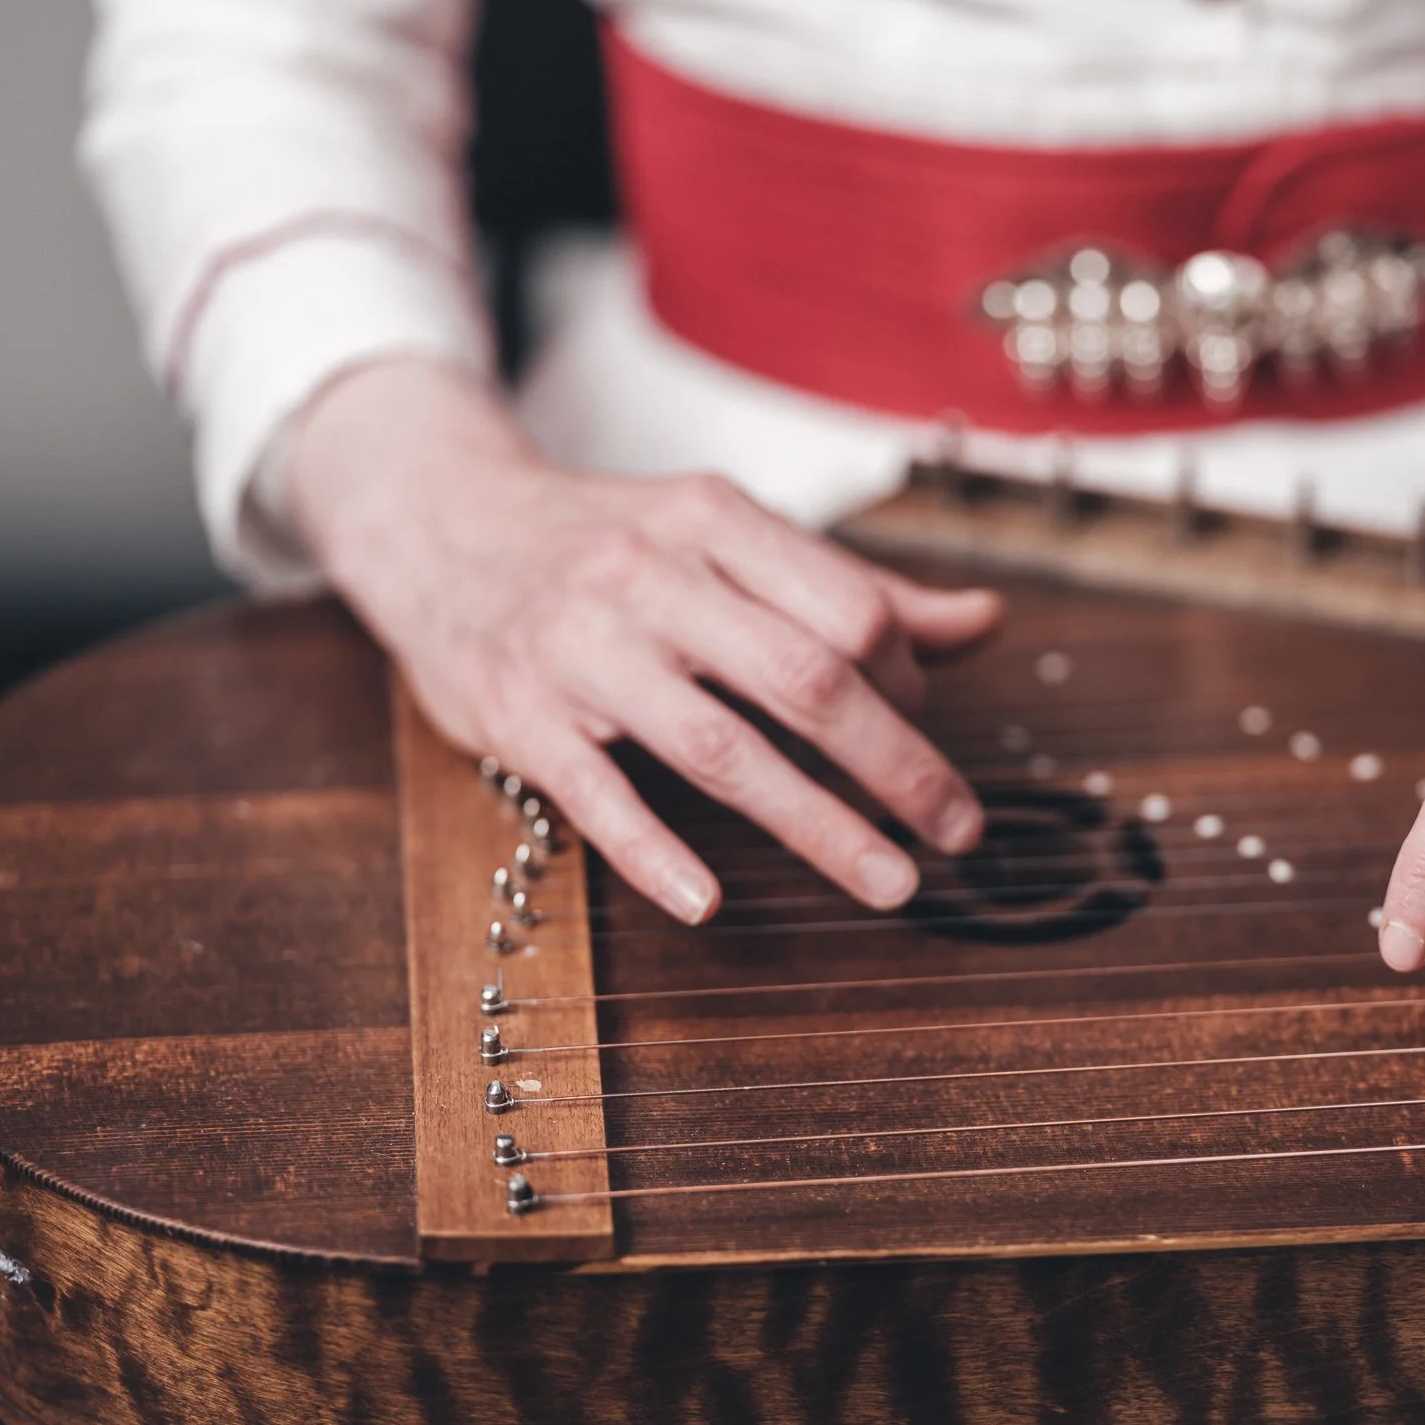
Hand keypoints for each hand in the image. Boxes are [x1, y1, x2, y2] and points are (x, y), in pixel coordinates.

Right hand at [287, 359, 1000, 923]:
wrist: (439, 523)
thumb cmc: (610, 544)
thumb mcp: (725, 538)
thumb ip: (853, 589)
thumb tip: (985, 622)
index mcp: (715, 522)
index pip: (847, 608)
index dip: (908, 679)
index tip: (925, 728)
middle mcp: (651, 576)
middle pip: (806, 680)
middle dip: (899, 766)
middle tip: (958, 831)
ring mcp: (580, 648)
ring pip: (721, 747)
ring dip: (818, 825)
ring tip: (890, 884)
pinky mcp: (518, 714)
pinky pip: (594, 795)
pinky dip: (655, 852)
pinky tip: (710, 902)